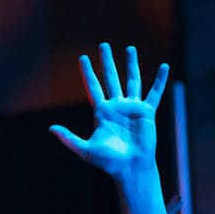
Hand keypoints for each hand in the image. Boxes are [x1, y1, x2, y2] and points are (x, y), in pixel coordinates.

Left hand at [49, 43, 170, 184]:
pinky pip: (154, 93)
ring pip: (132, 80)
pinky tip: (164, 67)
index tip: (82, 58)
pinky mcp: (147, 112)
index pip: (93, 86)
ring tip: (130, 48)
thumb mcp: (85, 149)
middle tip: (103, 45)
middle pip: (111, 78)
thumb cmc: (108, 162)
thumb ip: (68, 138)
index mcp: (102, 112)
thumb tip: (50, 128)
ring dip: (131, 64)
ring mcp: (132, 108)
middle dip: (107, 62)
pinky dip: (159, 80)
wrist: (130, 168)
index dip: (87, 72)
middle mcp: (117, 106)